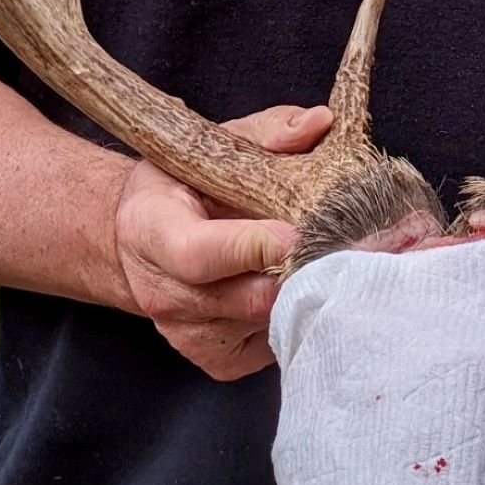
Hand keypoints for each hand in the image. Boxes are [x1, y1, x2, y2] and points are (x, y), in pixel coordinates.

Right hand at [112, 101, 330, 379]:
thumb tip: (321, 123)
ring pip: (268, 322)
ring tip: (327, 259)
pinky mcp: (216, 361)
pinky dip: (295, 315)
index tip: (297, 234)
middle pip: (246, 297)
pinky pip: (273, 345)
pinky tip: (297, 284)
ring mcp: (188, 335)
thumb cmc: (184, 185)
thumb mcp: (214, 145)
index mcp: (151, 230)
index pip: (199, 254)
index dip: (251, 248)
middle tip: (345, 245)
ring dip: (304, 293)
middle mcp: (163, 292)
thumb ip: (269, 131)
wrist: (139, 243)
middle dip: (300, 271)